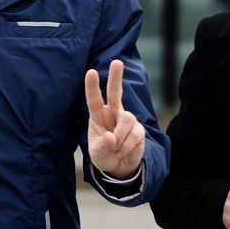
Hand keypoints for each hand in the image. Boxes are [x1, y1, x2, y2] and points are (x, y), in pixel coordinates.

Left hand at [85, 59, 145, 178]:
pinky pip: (134, 134)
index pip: (94, 100)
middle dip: (116, 77)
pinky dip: (127, 146)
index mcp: (98, 116)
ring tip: (116, 149)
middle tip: (117, 62)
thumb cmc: (104, 155)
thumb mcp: (97, 153)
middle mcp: (113, 113)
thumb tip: (111, 137)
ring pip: (126, 119)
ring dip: (120, 138)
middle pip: (115, 93)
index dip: (92, 87)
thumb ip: (102, 145)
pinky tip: (123, 151)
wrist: (120, 167)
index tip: (91, 72)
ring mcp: (127, 120)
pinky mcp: (139, 129)